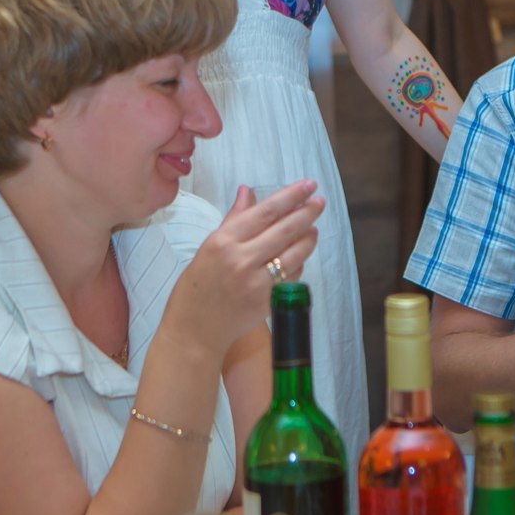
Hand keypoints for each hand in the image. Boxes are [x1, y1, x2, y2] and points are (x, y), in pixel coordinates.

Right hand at [167, 180, 323, 349]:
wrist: (194, 329)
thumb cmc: (198, 286)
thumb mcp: (209, 246)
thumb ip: (234, 218)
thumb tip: (248, 191)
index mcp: (223, 241)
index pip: (266, 211)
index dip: (291, 196)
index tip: (307, 185)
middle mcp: (241, 260)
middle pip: (284, 229)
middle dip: (307, 212)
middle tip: (319, 201)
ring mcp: (256, 282)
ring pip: (294, 253)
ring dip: (308, 237)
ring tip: (313, 227)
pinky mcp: (267, 302)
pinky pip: (292, 277)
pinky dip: (299, 263)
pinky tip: (300, 254)